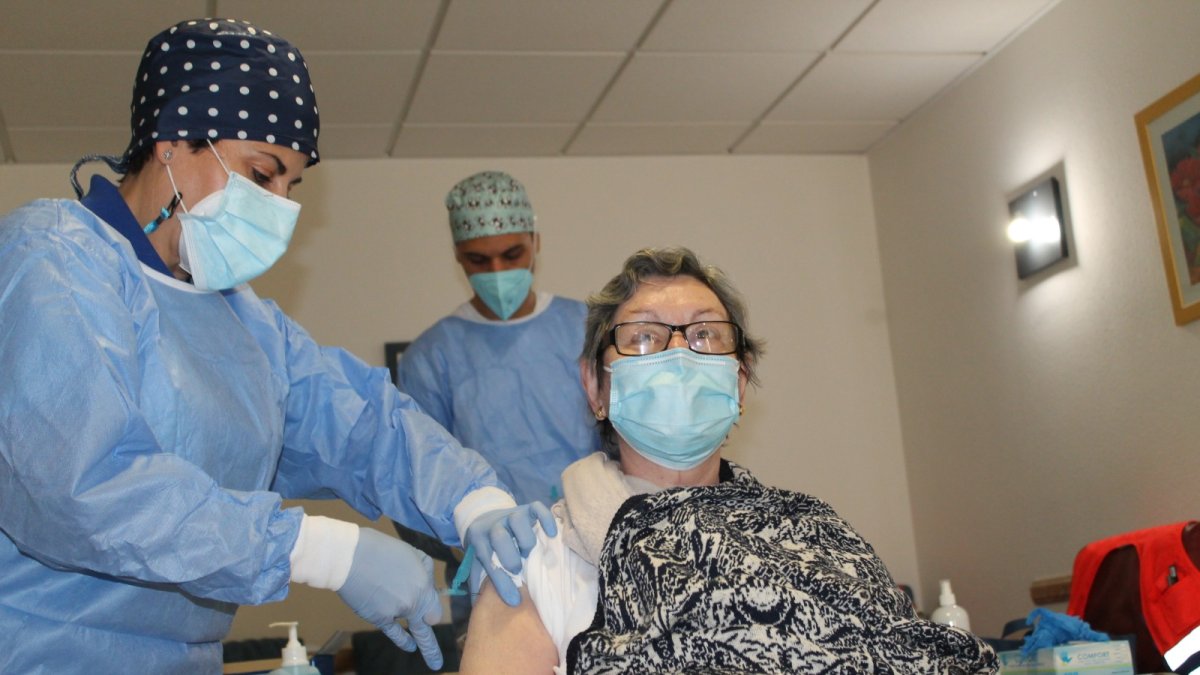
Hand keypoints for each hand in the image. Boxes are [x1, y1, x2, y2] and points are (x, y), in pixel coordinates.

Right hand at [336, 528, 443, 669]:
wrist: (351, 558)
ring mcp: (395, 613)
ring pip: (413, 628)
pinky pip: (395, 633)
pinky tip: (411, 647)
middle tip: (440, 656)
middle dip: (431, 629)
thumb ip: (426, 572)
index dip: (433, 608)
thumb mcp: (413, 554)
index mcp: (422, 586)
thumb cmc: (382, 550)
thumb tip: (428, 587)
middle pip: (430, 621)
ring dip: (425, 646)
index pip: (436, 607)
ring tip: (435, 663)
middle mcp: (412, 603)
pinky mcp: (378, 618)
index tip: (431, 611)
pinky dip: (404, 641)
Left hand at [465, 502, 556, 606]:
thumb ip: (478, 581)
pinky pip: (537, 508)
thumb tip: (481, 605)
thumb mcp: (476, 562)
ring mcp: (510, 515)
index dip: (500, 581)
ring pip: (517, 519)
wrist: (483, 515)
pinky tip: (551, 533)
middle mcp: (493, 526)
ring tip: (529, 551)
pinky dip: (545, 519)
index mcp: (479, 540)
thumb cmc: (485, 546)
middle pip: (499, 536)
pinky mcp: (526, 508)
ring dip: (525, 538)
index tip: (514, 600)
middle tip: (518, 569)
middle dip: (509, 557)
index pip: (487, 559)